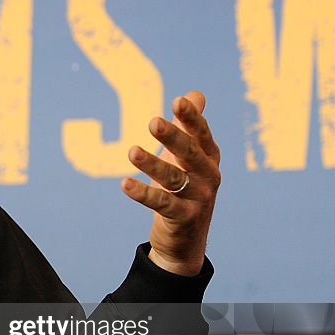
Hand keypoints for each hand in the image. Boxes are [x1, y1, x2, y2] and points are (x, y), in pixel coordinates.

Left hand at [121, 91, 220, 275]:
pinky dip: (142, 193)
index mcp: (209, 157)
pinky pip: (161, 203)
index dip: (191, 118)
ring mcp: (198, 198)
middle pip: (189, 153)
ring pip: (173, 178)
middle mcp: (208, 176)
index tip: (178, 101)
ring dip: (152, 164)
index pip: (201, 134)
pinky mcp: (183, 218)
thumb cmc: (185, 190)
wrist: (185, 241)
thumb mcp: (188, 158)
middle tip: (153, 122)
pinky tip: (125, 184)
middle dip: (173, 136)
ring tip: (131, 151)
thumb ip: (189, 127)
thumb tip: (194, 94)